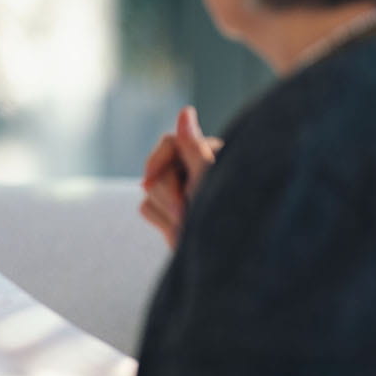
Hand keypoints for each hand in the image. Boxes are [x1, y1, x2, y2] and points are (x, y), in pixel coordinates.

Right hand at [139, 106, 221, 247]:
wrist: (229, 265)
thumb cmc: (228, 221)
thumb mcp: (209, 181)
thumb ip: (193, 147)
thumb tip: (185, 111)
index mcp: (212, 157)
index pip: (172, 142)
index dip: (158, 159)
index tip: (149, 179)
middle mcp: (196, 172)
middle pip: (158, 168)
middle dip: (166, 192)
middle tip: (185, 215)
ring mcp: (183, 194)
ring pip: (149, 189)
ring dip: (165, 211)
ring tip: (189, 228)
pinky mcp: (172, 215)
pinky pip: (146, 208)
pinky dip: (161, 222)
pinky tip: (181, 235)